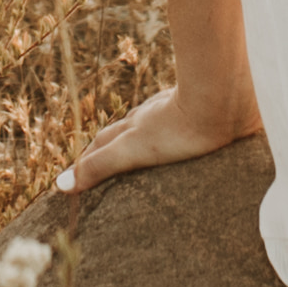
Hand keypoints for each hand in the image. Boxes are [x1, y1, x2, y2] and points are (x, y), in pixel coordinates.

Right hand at [54, 80, 261, 199]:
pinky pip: (185, 130)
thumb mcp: (133, 149)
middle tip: (99, 166)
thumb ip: (100, 166)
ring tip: (141, 158)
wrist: (227, 100)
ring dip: (143, 143)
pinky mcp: (206, 118)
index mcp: (134, 126)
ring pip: (153, 128)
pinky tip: (187, 148)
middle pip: (124, 133)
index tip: (74, 176)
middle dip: (110, 149)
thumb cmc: (180, 126)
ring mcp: (179, 112)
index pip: (101, 145)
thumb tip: (60, 186)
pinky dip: (176, 141)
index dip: (86, 160)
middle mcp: (153, 116)